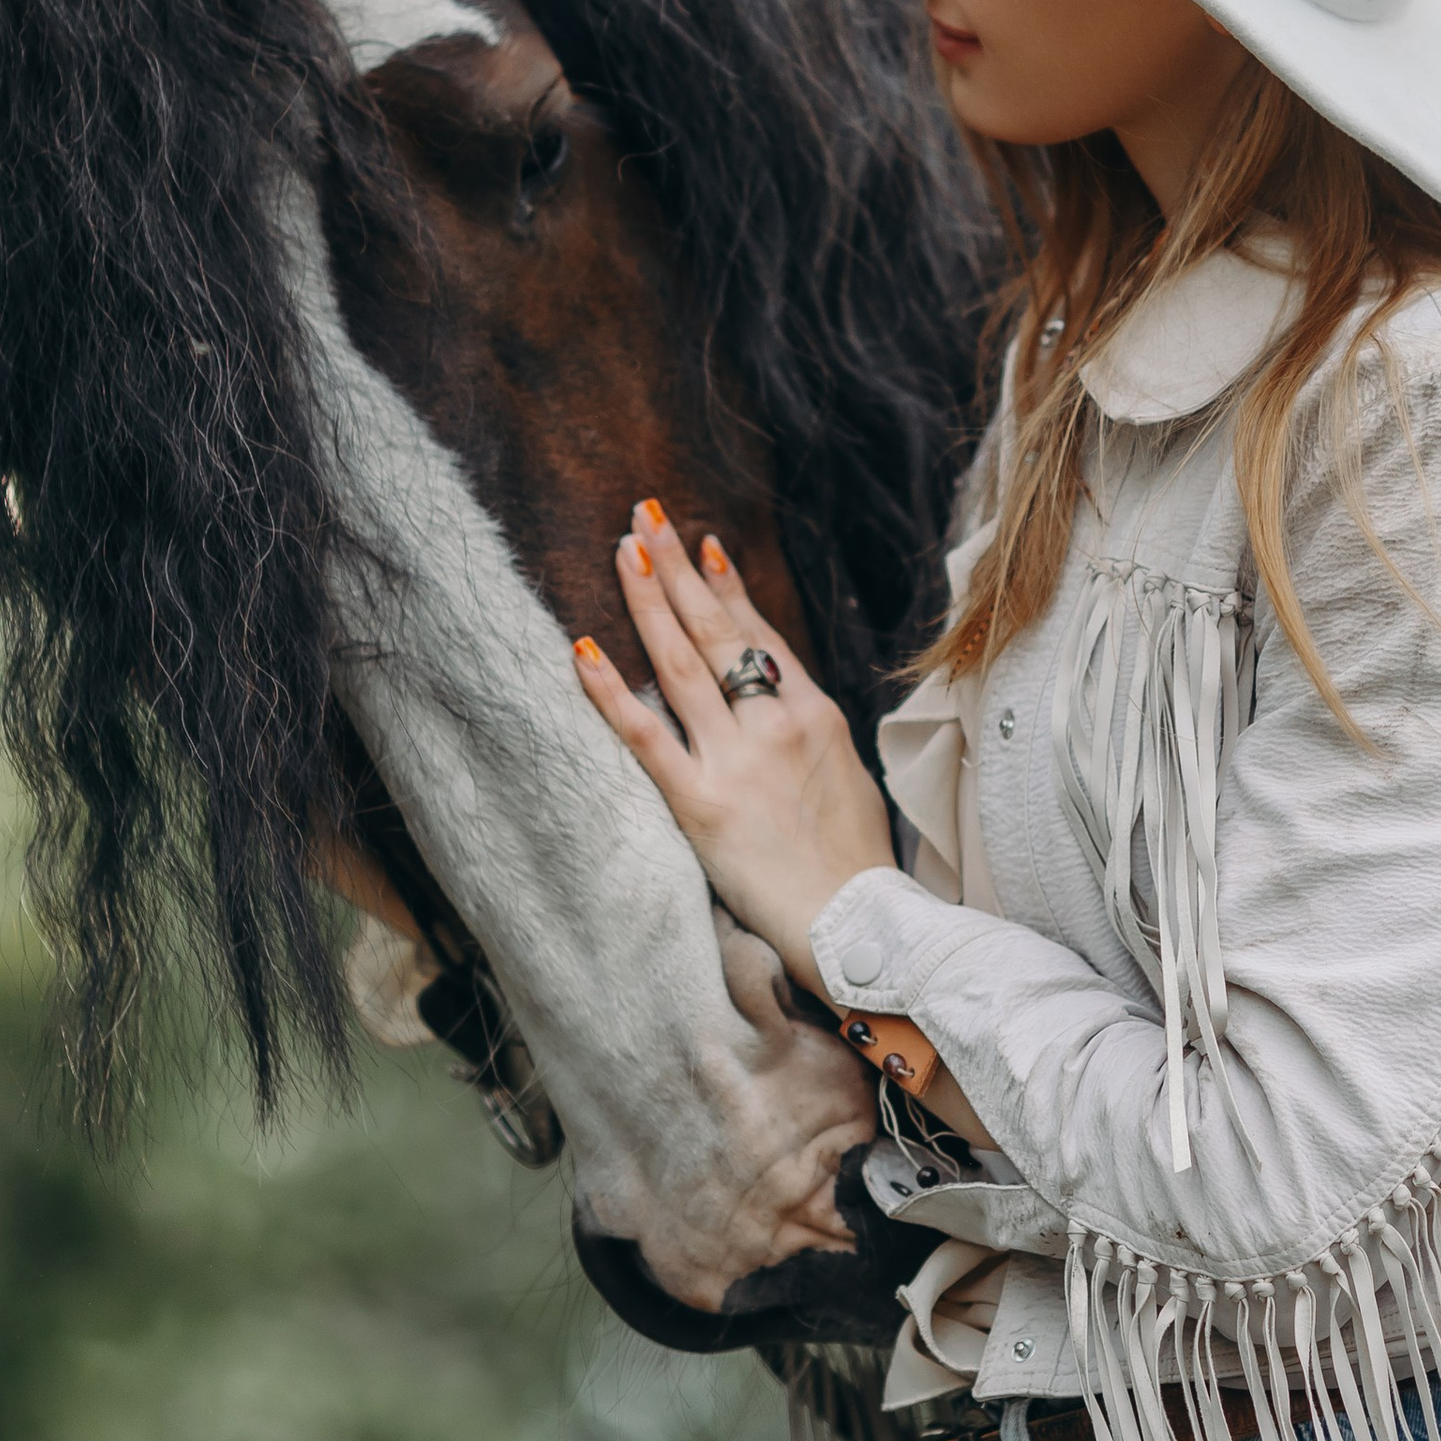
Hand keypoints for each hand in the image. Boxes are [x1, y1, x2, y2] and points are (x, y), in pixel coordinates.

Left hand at [571, 501, 899, 994]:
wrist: (856, 924)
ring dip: (648, 600)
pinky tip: (584, 649)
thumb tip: (779, 700)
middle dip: (678, 568)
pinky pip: (647, 735)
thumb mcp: (847, 775)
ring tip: (623, 550)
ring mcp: (737, 760)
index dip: (726, 585)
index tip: (700, 542)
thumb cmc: (853, 861)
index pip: (760, 634)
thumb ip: (809, 730)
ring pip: (681, 664)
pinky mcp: (701, 802)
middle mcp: (775, 724)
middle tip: (645, 515)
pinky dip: (613, 690)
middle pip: (717, 631)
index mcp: (815, 714)